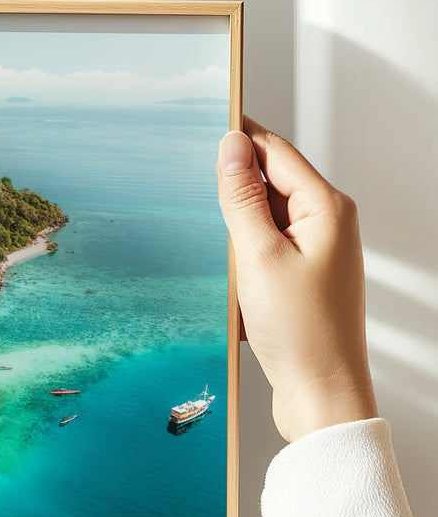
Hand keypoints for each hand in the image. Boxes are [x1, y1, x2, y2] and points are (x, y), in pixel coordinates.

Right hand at [217, 116, 377, 442]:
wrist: (321, 394)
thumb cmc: (300, 332)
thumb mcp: (258, 257)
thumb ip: (242, 198)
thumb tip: (231, 146)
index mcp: (327, 208)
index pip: (274, 152)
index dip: (237, 137)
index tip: (200, 121)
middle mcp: (327, 223)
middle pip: (269, 181)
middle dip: (231, 184)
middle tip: (189, 186)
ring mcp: (315, 251)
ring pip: (263, 215)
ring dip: (234, 223)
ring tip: (210, 242)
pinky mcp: (301, 276)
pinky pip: (264, 245)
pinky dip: (241, 250)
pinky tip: (223, 269)